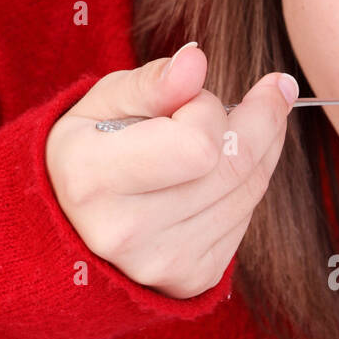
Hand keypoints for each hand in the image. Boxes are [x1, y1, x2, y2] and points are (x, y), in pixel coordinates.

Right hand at [45, 43, 297, 298]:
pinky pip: (246, 219)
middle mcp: (127, 233)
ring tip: (243, 124)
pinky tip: (225, 168)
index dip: (209, 109)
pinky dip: (247, 185)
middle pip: (235, 168)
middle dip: (258, 120)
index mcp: (94, 180)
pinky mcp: (193, 279)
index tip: (196, 95)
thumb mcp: (102, 104)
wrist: (69, 228)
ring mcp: (163, 263)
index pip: (199, 145)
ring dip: (260, 149)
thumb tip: (196, 60)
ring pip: (250, 191)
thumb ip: (151, 83)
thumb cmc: (88, 151)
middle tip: (268, 92)